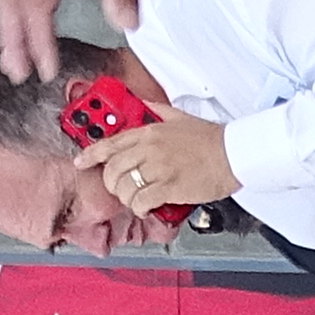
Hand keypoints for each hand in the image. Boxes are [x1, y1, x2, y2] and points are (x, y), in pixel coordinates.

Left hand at [80, 113, 237, 216]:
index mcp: (149, 131)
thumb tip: (142, 106)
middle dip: (112, 183)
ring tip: (138, 199)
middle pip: (113, 169)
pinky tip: (147, 207)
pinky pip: (141, 201)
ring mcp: (158, 168)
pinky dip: (140, 208)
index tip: (81, 162)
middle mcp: (149, 149)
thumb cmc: (210, 139)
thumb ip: (156, 111)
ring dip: (127, 198)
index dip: (91, 154)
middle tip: (121, 189)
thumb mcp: (178, 116)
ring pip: (125, 188)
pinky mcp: (169, 187)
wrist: (233, 153)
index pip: (110, 142)